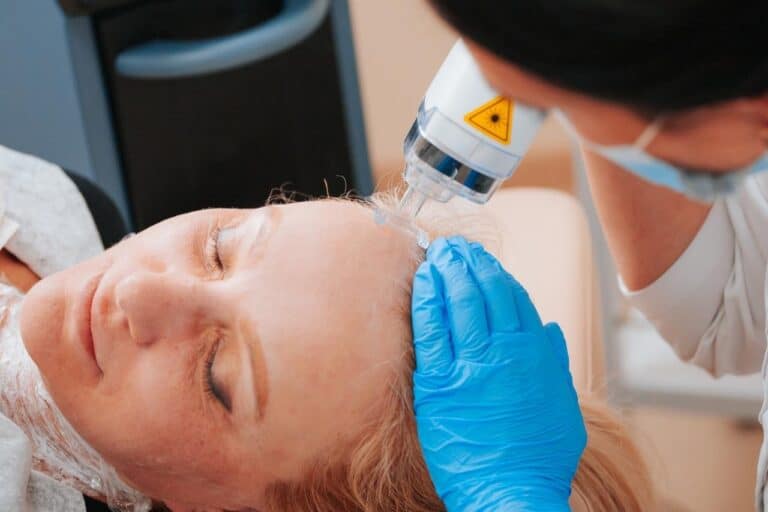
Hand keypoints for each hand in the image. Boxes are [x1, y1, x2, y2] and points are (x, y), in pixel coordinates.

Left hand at [412, 237, 585, 511]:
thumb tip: (548, 330)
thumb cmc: (539, 456)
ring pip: (460, 303)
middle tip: (457, 246)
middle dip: (470, 264)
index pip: (514, 299)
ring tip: (440, 253)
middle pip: (486, 293)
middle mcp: (505, 351)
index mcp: (535, 354)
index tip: (484, 261)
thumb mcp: (563, 406)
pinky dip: (428, 300)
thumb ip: (555, 363)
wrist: (512, 490)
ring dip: (449, 272)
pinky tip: (422, 280)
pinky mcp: (440, 383)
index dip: (497, 274)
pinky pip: (431, 330)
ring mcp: (472, 364)